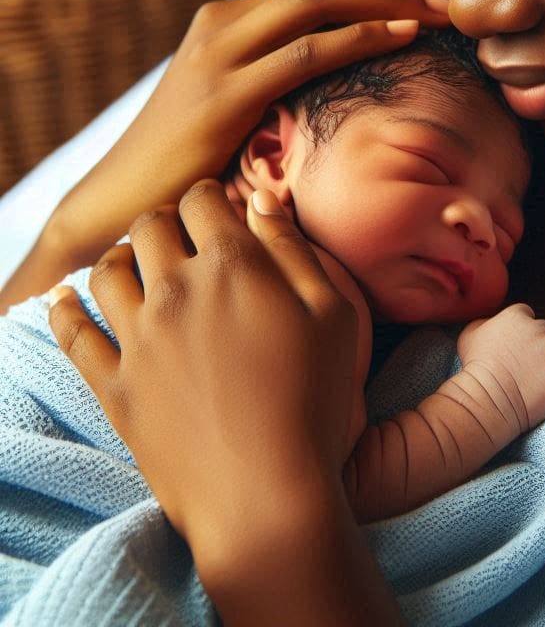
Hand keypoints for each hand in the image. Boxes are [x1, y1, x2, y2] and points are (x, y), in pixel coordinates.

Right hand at [48, 0, 449, 272]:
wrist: (121, 197)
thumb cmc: (189, 158)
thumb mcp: (238, 100)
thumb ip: (278, 74)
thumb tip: (342, 74)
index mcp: (231, 18)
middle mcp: (224, 20)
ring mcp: (221, 51)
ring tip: (442, 9)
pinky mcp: (224, 92)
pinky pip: (306, 52)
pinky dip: (361, 37)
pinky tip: (404, 36)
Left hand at [48, 182, 360, 573]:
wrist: (266, 495)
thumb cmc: (314, 401)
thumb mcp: (334, 314)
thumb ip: (294, 249)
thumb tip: (261, 200)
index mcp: (233, 266)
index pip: (203, 198)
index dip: (213, 197)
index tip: (221, 211)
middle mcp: (176, 290)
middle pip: (150, 225)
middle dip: (168, 220)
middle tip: (185, 238)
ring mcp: (138, 339)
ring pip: (108, 269)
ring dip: (123, 256)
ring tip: (140, 265)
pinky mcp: (113, 385)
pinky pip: (72, 333)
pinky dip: (64, 308)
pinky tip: (63, 298)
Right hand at [456, 303, 544, 430]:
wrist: (487, 400)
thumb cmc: (475, 370)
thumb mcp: (469, 335)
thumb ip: (486, 321)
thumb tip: (492, 322)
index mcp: (517, 316)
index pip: (528, 316)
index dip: (523, 333)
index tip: (517, 349)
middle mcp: (540, 329)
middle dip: (541, 347)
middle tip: (528, 368)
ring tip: (540, 382)